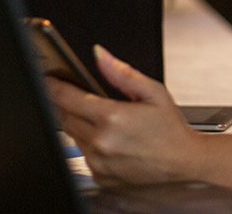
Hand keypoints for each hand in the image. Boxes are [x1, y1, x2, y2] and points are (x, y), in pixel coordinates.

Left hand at [44, 45, 201, 185]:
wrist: (183, 161)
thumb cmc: (170, 128)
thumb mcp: (153, 92)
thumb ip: (122, 73)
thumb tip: (100, 55)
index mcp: (113, 117)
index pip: (67, 98)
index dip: (53, 85)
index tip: (48, 79)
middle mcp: (101, 141)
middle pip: (64, 117)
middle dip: (67, 105)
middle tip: (81, 98)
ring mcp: (99, 161)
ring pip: (72, 136)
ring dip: (80, 125)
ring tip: (107, 123)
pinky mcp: (100, 176)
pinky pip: (83, 155)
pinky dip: (89, 144)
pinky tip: (111, 141)